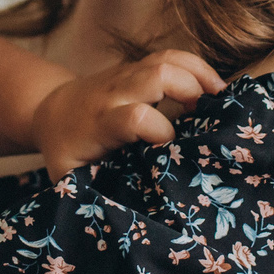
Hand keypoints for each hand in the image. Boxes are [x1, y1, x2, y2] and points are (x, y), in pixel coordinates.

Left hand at [32, 49, 224, 177]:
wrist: (50, 110)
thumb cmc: (65, 150)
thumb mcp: (70, 175)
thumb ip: (94, 190)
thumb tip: (124, 217)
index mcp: (100, 121)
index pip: (135, 116)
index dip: (159, 131)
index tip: (170, 150)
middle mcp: (115, 92)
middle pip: (158, 74)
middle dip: (190, 91)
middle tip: (209, 118)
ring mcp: (128, 75)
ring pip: (167, 59)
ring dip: (199, 74)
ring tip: (223, 99)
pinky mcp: (138, 67)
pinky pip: (171, 56)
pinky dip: (196, 67)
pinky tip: (215, 87)